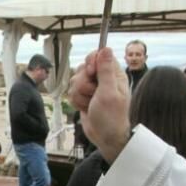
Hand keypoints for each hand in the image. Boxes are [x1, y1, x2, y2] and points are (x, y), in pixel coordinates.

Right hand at [68, 48, 129, 162]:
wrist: (105, 137)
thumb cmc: (111, 117)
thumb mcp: (108, 92)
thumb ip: (106, 70)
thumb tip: (105, 48)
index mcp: (113, 74)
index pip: (98, 55)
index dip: (91, 62)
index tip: (91, 73)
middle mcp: (102, 78)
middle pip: (83, 68)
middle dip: (84, 83)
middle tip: (93, 94)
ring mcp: (92, 88)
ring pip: (75, 80)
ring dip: (80, 94)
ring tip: (90, 104)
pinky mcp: (83, 96)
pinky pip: (71, 92)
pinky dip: (76, 101)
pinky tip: (85, 108)